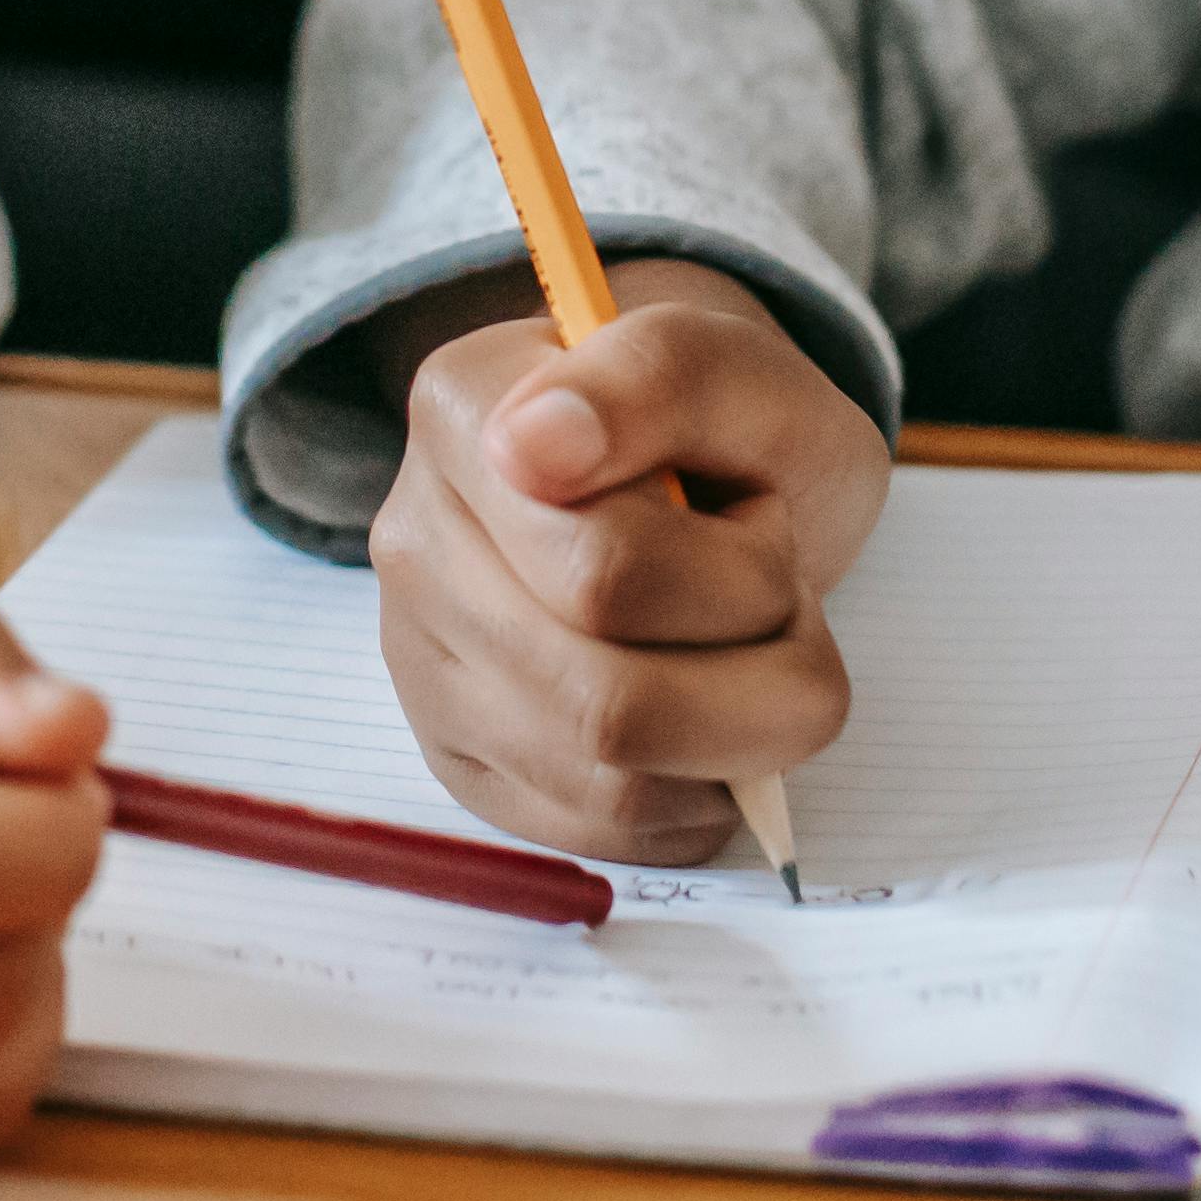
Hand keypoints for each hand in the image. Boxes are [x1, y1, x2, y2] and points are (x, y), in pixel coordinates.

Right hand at [366, 257, 890, 861]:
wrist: (695, 467)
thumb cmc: (723, 426)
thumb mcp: (744, 368)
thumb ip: (659, 373)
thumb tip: (536, 441)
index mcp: (466, 415)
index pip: (605, 571)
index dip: (741, 575)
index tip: (758, 513)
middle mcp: (415, 546)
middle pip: (607, 700)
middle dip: (757, 673)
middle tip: (785, 604)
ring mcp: (427, 668)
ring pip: (606, 782)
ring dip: (736, 735)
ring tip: (746, 652)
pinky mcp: (464, 764)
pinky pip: (600, 832)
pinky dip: (698, 794)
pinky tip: (710, 715)